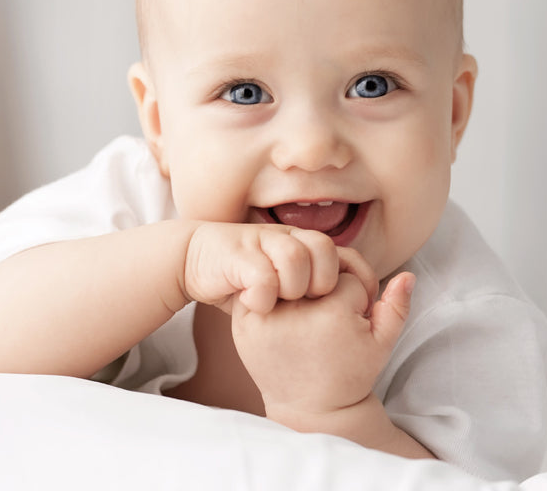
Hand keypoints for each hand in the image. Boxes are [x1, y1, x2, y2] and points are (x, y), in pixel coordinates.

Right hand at [183, 222, 377, 314]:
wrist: (192, 257)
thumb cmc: (239, 276)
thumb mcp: (279, 281)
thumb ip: (308, 287)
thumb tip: (347, 306)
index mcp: (300, 243)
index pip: (345, 254)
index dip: (354, 280)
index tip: (352, 308)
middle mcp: (284, 238)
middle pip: (324, 249)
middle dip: (322, 283)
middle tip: (306, 304)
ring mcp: (259, 244)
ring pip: (295, 257)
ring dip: (292, 287)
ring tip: (280, 303)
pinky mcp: (236, 256)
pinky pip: (261, 275)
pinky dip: (262, 296)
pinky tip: (255, 305)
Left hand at [231, 271, 415, 416]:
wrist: (309, 406)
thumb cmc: (348, 372)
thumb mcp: (380, 344)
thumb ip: (397, 307)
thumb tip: (407, 275)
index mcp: (333, 313)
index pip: (347, 276)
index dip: (355, 297)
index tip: (351, 322)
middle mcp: (296, 311)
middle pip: (315, 268)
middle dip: (325, 286)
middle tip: (327, 317)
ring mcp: (266, 316)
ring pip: (288, 273)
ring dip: (297, 286)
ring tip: (306, 316)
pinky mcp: (244, 322)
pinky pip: (260, 287)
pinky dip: (270, 294)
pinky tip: (282, 314)